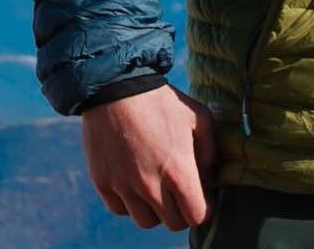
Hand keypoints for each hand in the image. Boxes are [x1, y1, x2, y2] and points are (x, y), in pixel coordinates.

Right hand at [80, 84, 217, 231]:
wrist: (117, 89)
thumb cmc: (163, 102)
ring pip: (146, 221)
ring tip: (159, 187)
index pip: (196, 215)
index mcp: (179, 170)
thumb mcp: (199, 117)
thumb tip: (209, 173)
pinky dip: (131, 203)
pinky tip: (137, 182)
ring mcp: (124, 187)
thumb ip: (210, 149)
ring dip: (156, 209)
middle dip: (182, 210)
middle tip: (181, 191)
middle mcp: (150, 185)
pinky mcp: (103, 184)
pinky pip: (121, 210)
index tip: (202, 198)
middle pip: (172, 223)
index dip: (202, 209)